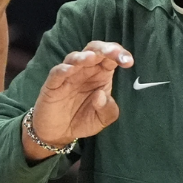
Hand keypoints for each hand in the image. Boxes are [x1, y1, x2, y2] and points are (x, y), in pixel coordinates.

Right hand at [24, 42, 132, 160]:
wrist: (59, 133)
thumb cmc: (83, 120)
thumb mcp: (103, 119)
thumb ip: (108, 109)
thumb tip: (100, 95)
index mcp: (101, 74)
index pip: (110, 58)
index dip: (120, 54)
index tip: (129, 62)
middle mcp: (85, 70)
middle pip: (94, 50)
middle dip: (105, 49)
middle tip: (114, 53)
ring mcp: (68, 75)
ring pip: (74, 58)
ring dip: (83, 56)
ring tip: (92, 57)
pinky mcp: (53, 84)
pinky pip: (57, 73)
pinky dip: (63, 69)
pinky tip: (70, 69)